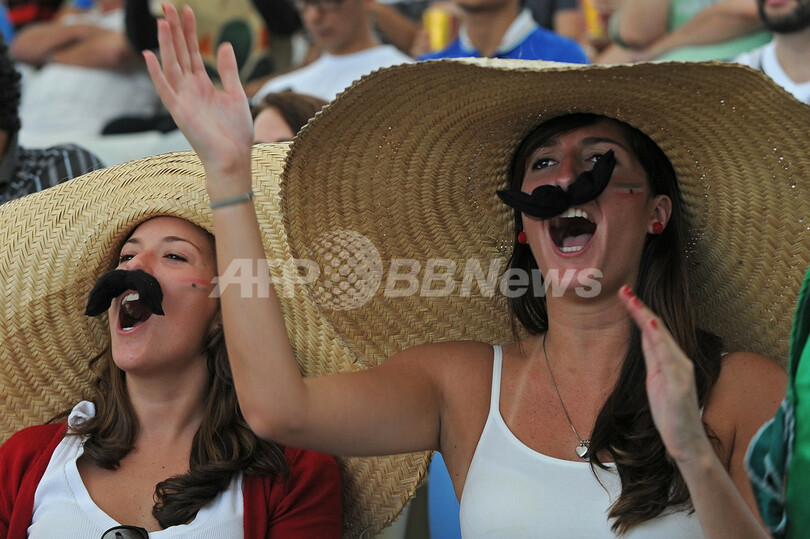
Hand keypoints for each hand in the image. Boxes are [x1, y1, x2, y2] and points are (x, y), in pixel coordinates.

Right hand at [143, 4, 252, 195]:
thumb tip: (224, 44)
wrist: (234, 159)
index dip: (189, 31)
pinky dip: (156, 74)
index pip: (191, 51)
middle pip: (178, 53)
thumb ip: (229, 70)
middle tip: (168, 5)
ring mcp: (182, 100)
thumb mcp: (236, 95)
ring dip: (165, 44)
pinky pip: (165, 90)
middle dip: (174, 30)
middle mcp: (189, 90)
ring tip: (162, 21)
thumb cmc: (235, 132)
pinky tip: (150, 55)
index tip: (187, 10)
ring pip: (171, 66)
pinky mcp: (179, 113)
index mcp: (202, 85)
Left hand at [619, 285, 713, 464]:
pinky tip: (651, 327)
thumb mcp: (656, 379)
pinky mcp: (679, 386)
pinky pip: (669, 359)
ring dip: (647, 318)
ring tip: (633, 301)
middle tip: (623, 290)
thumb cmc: (672, 413)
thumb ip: (653, 357)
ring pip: (661, 339)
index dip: (639, 311)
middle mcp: (679, 361)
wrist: (687, 443)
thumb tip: (645, 333)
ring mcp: (680, 372)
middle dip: (640, 308)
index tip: (624, 294)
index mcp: (671, 360)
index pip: (653, 330)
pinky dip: (660, 342)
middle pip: (657, 329)